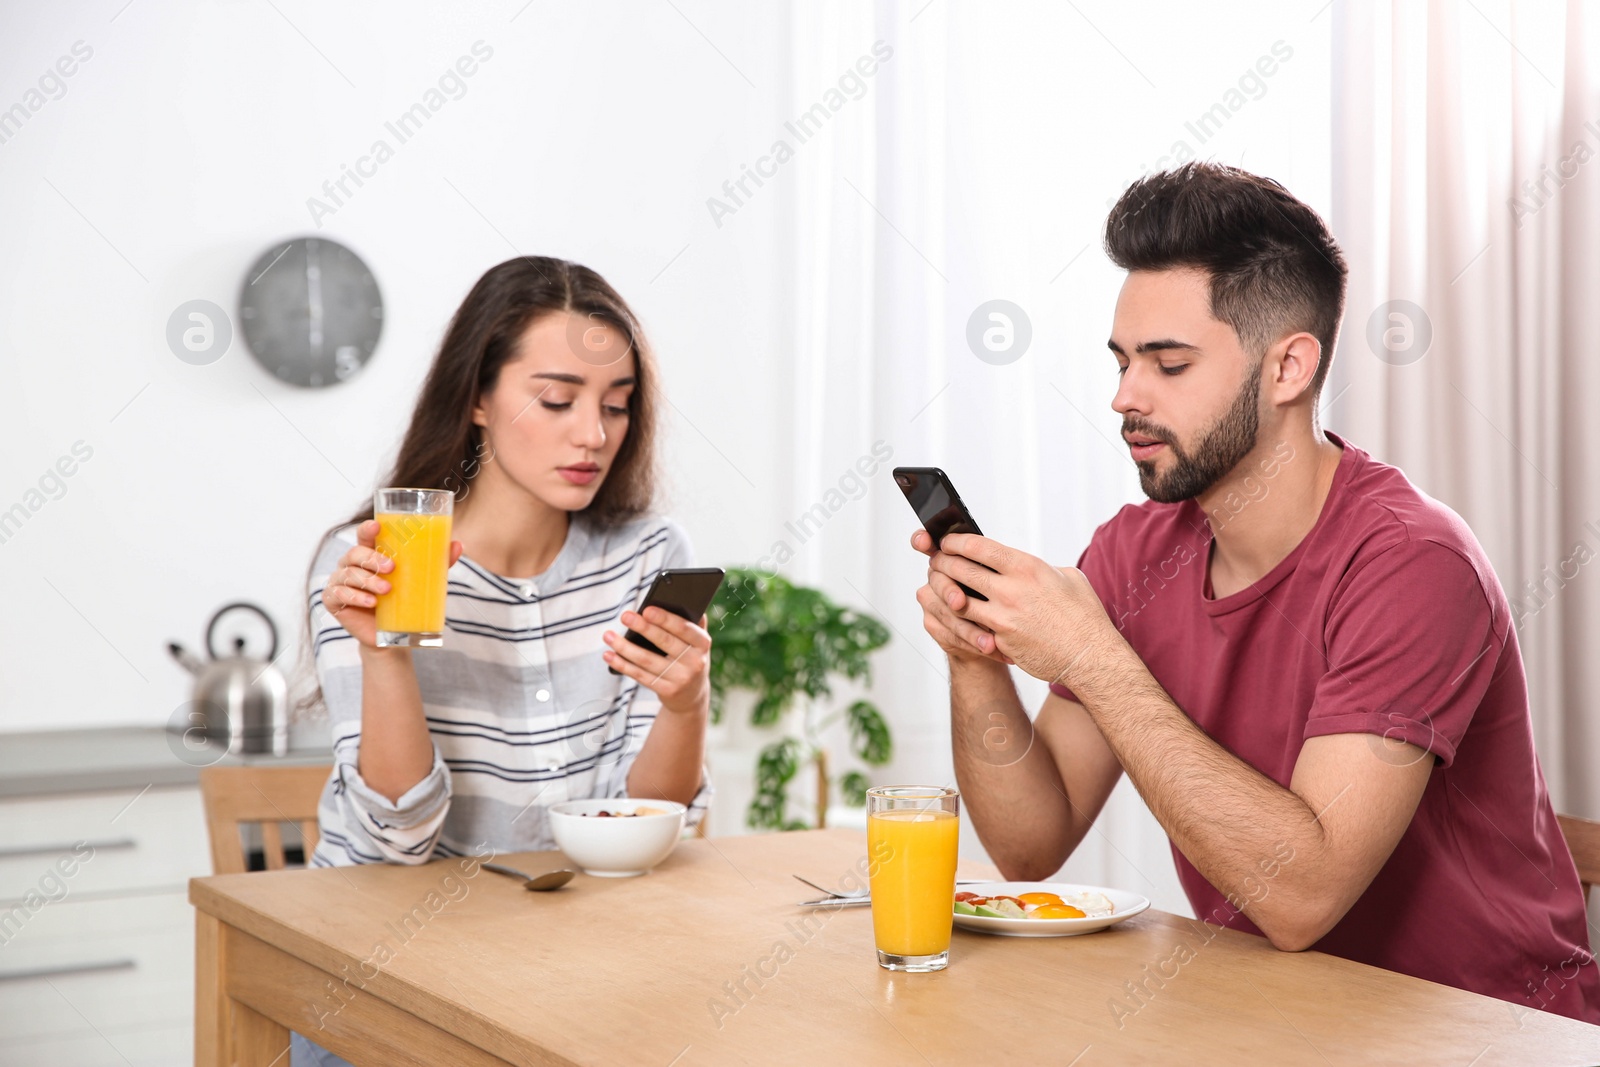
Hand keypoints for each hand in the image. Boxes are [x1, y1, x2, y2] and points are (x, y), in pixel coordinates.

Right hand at [324, 519, 463, 648]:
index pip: (364, 535)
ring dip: (367, 580)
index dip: (367, 529)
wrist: (394, 634)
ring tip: (386, 590)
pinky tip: (370, 602)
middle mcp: (352, 564)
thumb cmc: (404, 599)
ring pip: (348, 574)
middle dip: (372, 559)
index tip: (377, 526)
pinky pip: (337, 594)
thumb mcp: (421, 579)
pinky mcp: (334, 600)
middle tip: (392, 568)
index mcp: (370, 554)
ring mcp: (340, 581)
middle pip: (354, 553)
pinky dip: (354, 596)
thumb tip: (458, 545)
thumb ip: (437, 562)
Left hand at [602, 609, 711, 716]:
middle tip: (625, 616)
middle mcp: (695, 662)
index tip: (647, 609)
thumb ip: (692, 622)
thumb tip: (681, 599)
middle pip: (664, 642)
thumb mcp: (696, 642)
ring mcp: (680, 679)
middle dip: (643, 628)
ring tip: (608, 635)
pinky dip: (622, 664)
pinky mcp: (666, 691)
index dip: (665, 619)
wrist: (692, 695)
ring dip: (624, 647)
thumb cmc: (689, 657)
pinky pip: (640, 675)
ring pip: (647, 660)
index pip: (684, 628)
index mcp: (703, 643)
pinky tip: (609, 655)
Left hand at [928, 532, 1118, 689]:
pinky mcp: (999, 642)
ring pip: (957, 600)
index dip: (956, 542)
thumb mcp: (1068, 577)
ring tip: (940, 588)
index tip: (947, 542)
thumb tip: (1021, 564)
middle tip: (936, 562)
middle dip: (942, 564)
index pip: (979, 547)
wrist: (1090, 657)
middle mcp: (1011, 590)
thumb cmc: (1084, 616)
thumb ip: (1039, 567)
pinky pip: (970, 627)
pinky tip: (954, 614)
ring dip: (944, 593)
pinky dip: (959, 619)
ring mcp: (1003, 618)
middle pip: (960, 570)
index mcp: (1028, 568)